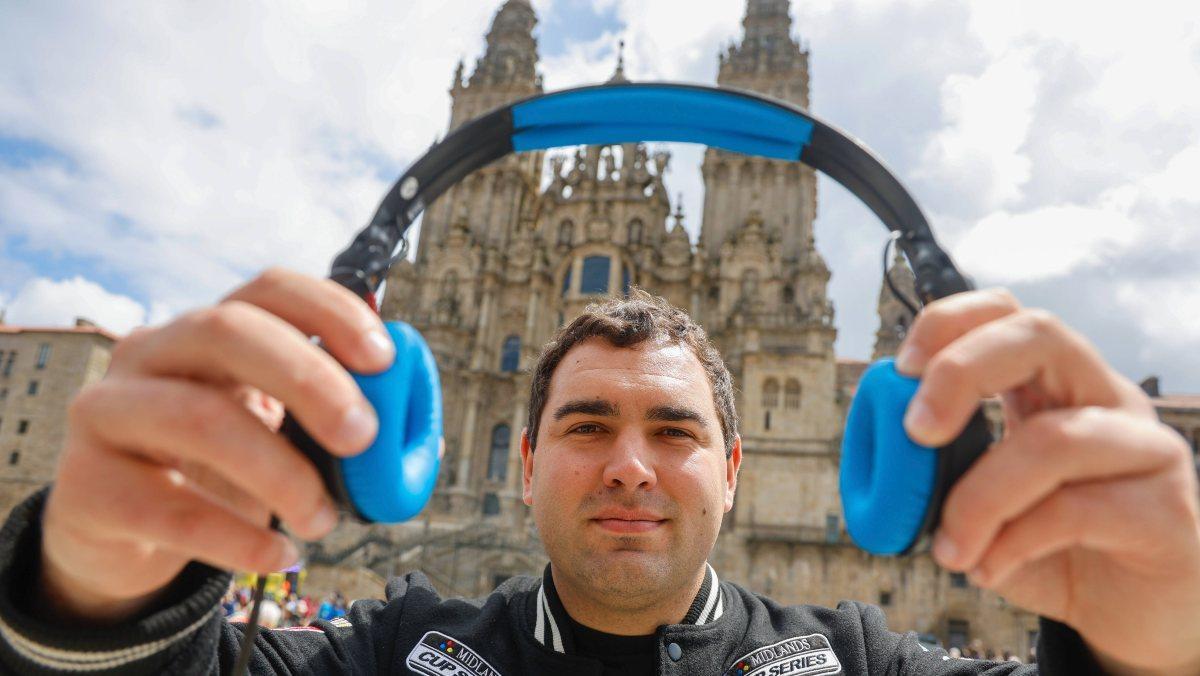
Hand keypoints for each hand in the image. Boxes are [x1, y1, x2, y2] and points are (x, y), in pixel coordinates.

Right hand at [39, 268, 394, 623]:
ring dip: (280, 474)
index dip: (329, 311)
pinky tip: (281, 557)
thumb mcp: (274, 435)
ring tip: (324, 519)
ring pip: (198, 418)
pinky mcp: (88, 486)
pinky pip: (171, 509)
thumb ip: (332, 420)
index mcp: (209, 331)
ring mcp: (108, 413)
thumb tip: (412, 422)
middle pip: (226, 331)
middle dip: (309, 379)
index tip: (383, 359)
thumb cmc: (218, 470)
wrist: (122, 536)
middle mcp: (152, 353)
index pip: (267, 289)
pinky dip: (240, 540)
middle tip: (363, 438)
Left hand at [895, 288, 1199, 675]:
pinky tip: (988, 569)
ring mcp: (1144, 449)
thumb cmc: (1053, 549)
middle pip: (1042, 335)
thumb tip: (884, 462)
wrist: (1131, 616)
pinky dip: (1014, 542)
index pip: (1008, 312)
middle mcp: (1105, 399)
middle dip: (962, 371)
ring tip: (950, 549)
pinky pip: (1079, 509)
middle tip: (916, 432)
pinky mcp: (1166, 510)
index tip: (900, 371)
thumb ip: (939, 476)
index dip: (948, 323)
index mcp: (1054, 385)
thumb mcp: (982, 505)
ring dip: (980, 497)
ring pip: (1055, 439)